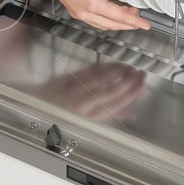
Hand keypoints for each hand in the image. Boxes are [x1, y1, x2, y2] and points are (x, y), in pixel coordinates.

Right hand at [27, 0, 152, 30]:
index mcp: (91, 3)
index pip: (119, 16)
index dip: (135, 21)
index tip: (145, 24)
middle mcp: (83, 12)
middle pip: (111, 25)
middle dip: (128, 24)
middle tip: (141, 21)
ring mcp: (77, 12)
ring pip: (102, 24)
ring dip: (117, 22)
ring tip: (129, 14)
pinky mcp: (74, 9)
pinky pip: (94, 20)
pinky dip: (106, 19)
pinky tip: (111, 11)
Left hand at [33, 62, 147, 121]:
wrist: (40, 103)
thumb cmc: (67, 113)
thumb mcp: (91, 119)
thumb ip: (113, 116)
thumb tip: (133, 115)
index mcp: (89, 118)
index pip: (115, 106)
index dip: (131, 96)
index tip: (144, 88)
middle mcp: (83, 105)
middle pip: (111, 92)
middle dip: (129, 83)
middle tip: (142, 75)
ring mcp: (77, 90)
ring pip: (103, 80)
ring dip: (120, 73)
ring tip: (133, 69)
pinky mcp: (71, 78)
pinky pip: (92, 71)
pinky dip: (107, 67)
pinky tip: (118, 65)